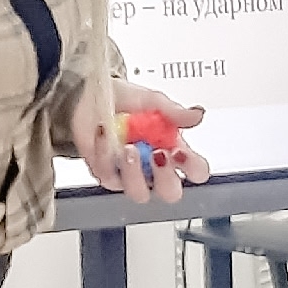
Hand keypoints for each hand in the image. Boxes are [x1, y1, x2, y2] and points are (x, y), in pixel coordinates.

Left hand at [72, 80, 210, 204]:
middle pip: (170, 192)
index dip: (194, 168)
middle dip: (165, 177)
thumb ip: (175, 112)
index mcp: (173, 150)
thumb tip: (198, 114)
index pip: (195, 171)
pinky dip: (106, 153)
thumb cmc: (124, 100)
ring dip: (135, 172)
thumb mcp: (152, 101)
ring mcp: (130, 174)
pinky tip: (105, 133)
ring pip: (139, 193)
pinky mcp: (105, 173)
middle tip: (158, 154)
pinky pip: (108, 175)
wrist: (90, 94)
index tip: (180, 152)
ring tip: (129, 148)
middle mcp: (154, 168)